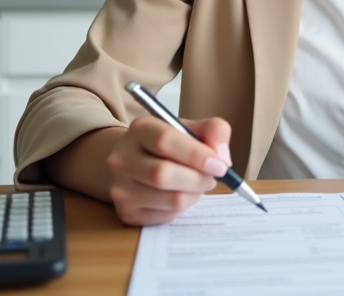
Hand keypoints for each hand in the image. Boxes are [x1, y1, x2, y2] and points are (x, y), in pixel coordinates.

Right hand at [105, 115, 233, 225]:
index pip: (165, 141)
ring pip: (170, 200)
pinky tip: (181, 194)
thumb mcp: (189, 128)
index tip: (220, 165)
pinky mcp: (127, 212)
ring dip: (194, 194)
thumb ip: (213, 131)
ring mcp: (121, 188)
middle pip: (163, 175)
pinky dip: (183, 207)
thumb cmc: (167, 145)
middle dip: (198, 179)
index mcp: (139, 129)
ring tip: (197, 184)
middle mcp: (121, 158)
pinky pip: (167, 216)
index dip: (196, 154)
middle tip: (213, 178)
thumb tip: (222, 158)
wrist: (133, 163)